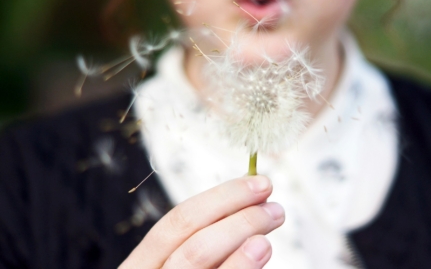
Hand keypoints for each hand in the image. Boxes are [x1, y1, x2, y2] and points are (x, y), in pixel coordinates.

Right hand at [119, 175, 283, 267]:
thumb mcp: (172, 268)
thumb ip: (200, 249)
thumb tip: (248, 213)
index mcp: (141, 266)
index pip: (177, 222)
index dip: (221, 197)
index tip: (257, 184)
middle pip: (194, 245)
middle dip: (239, 219)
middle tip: (275, 208)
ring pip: (200, 265)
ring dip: (243, 243)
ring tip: (270, 233)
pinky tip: (259, 254)